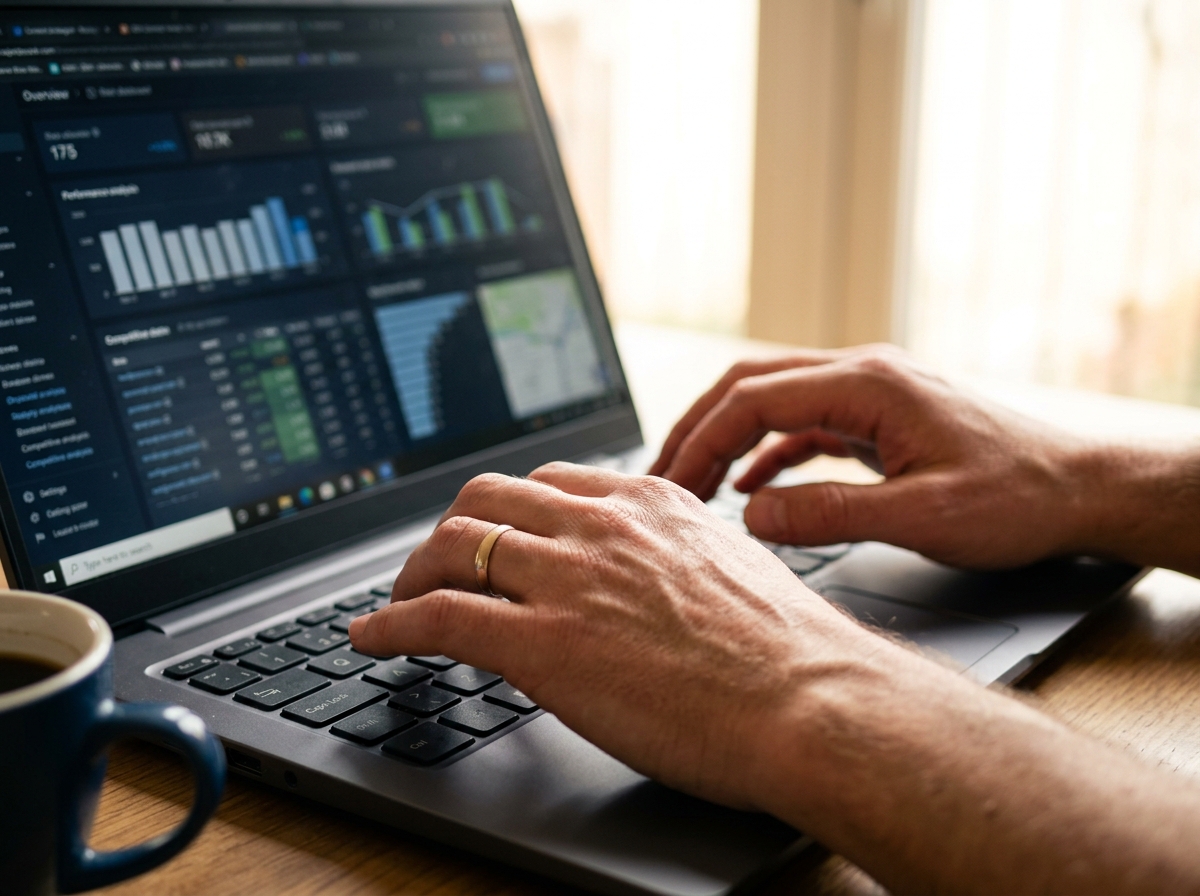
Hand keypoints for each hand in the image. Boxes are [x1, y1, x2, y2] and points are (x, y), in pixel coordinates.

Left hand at [349, 464, 884, 808]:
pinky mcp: (543, 643)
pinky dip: (391, 623)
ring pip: (454, 544)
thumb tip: (645, 583)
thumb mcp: (731, 570)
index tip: (497, 536)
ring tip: (399, 601)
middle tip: (437, 564)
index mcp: (648, 502)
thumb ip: (673, 558)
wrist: (811, 701)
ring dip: (413, 573)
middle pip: (488, 496)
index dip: (509, 511)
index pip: (549, 482)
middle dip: (451, 529)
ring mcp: (568, 579)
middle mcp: (601, 525)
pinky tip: (374, 637)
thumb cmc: (790, 653)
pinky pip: (438, 615)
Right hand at [650, 345, 1098, 568]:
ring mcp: (870, 393)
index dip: (701, 440)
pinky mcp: (878, 419)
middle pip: (750, 385)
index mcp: (868, 384)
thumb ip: (832, 515)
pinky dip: (766, 451)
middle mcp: (863, 374)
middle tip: (661, 481)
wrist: (1079, 489)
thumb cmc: (1017, 499)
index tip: (671, 486)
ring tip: (689, 484)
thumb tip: (750, 514)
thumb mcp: (924, 516)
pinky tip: (748, 485)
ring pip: (771, 399)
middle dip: (698, 429)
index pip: (754, 397)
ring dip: (726, 437)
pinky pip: (803, 424)